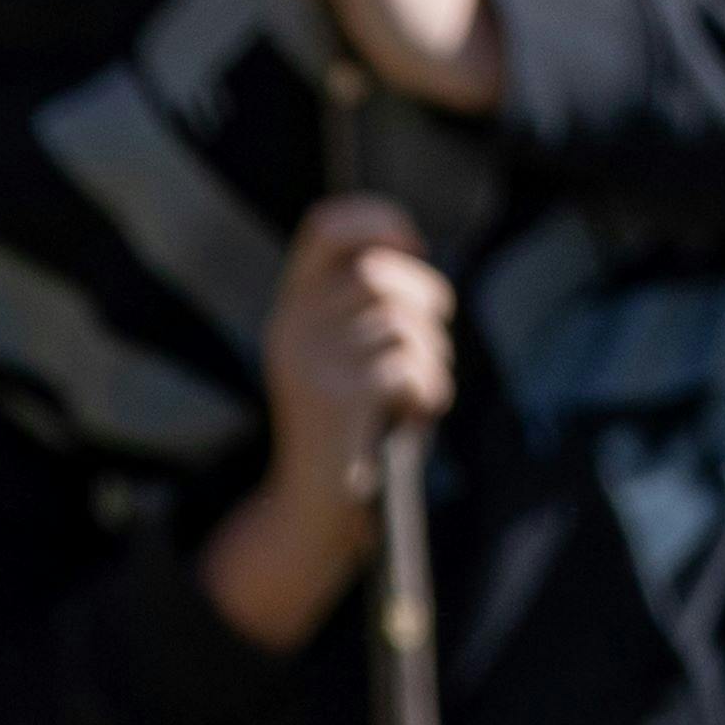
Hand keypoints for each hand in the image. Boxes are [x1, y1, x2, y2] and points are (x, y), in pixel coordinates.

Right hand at [207, 202, 458, 648]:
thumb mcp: (346, 350)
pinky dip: (429, 391)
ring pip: (403, 325)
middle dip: (426, 302)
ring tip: (417, 391)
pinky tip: (414, 414)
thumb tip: (411, 253)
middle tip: (430, 340)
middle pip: (381, 274)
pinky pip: (408, 369)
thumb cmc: (353, 420)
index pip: (326, 226)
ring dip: (432, 358)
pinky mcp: (334, 397)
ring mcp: (309, 361)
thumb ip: (367, 303)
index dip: (378, 220)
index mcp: (294, 305)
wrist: (316, 503)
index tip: (413, 246)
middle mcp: (292, 326)